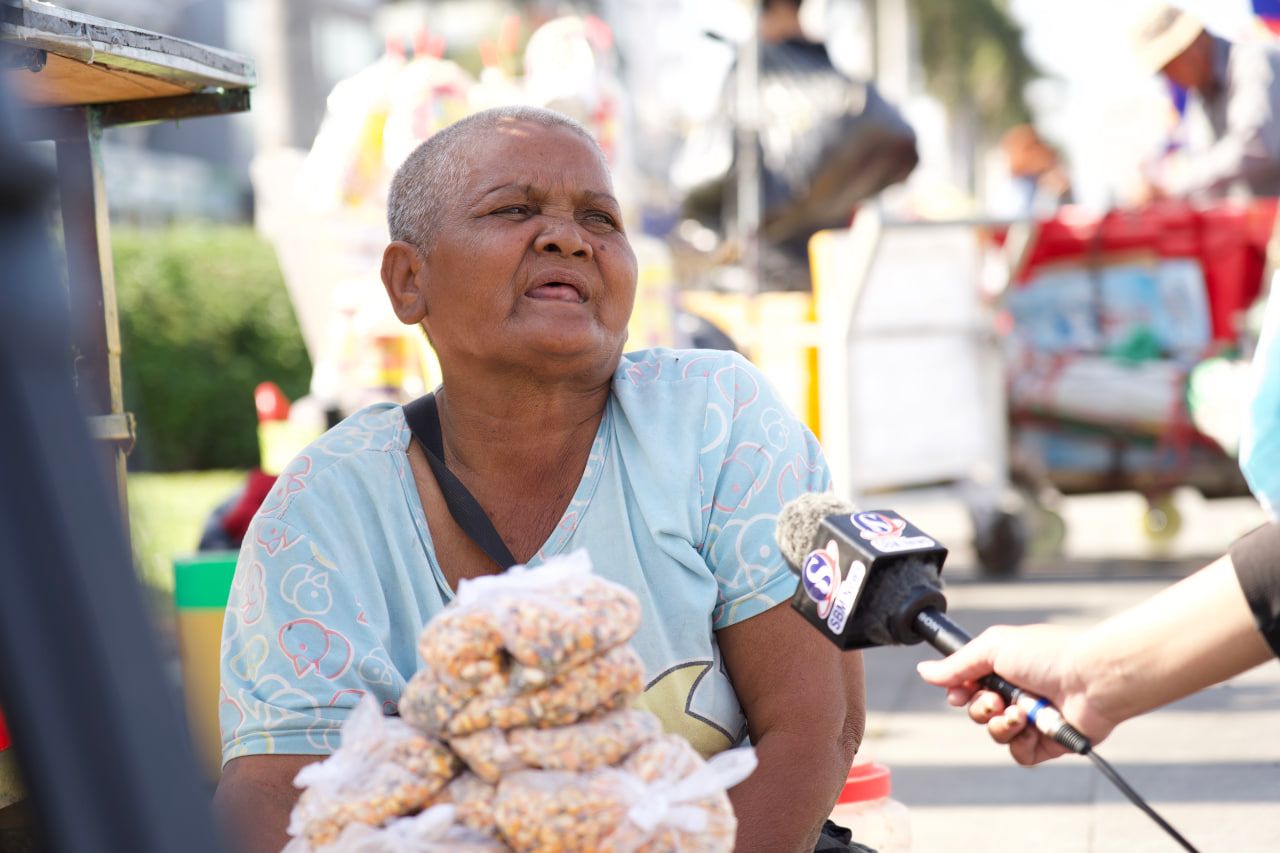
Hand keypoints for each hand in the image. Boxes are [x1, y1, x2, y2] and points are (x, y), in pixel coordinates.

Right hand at [915, 624, 1119, 765]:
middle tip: (997, 699)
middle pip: (978, 712)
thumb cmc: (1047, 655)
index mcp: (1004, 668)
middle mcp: (1017, 693)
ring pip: (996, 735)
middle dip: (981, 708)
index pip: (968, 687)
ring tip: (1021, 714)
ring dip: (1002, 725)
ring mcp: (1032, 720)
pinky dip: (1021, 744)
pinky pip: (1019, 754)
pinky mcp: (1047, 742)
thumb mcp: (992, 648)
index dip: (960, 693)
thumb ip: (957, 664)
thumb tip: (924, 671)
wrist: (1091, 680)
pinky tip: (1032, 730)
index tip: (960, 693)